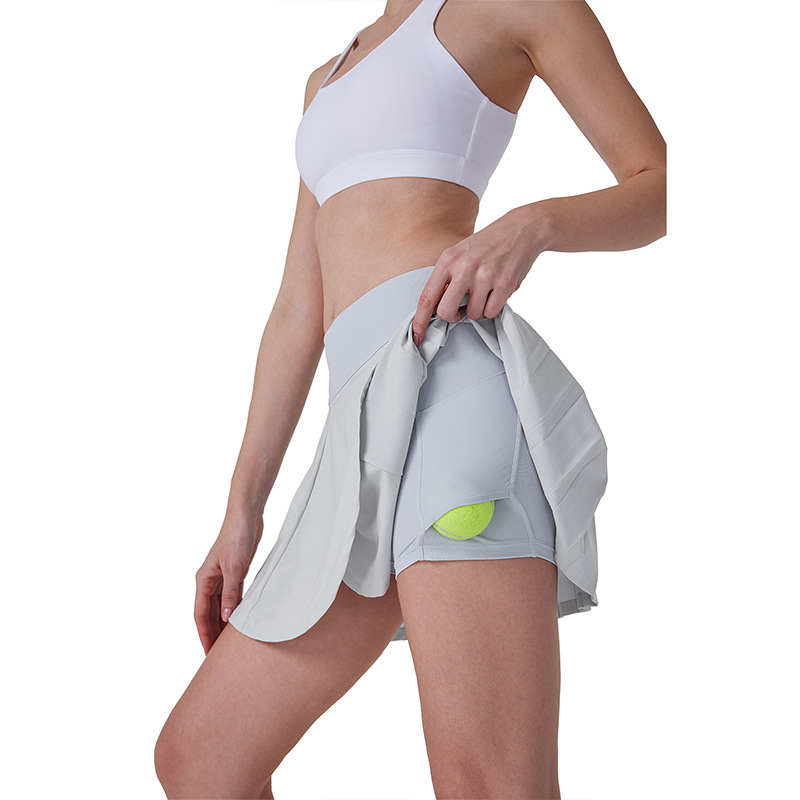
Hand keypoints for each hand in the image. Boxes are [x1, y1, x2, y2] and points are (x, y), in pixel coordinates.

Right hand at [194, 510, 262, 655]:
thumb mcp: (234, 569)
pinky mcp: (235, 573)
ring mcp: (222, 577)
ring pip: (221, 607)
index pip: (200, 614)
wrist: (247, 517)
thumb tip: (227, 619)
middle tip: (218, 656)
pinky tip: (240, 622)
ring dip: (224, 624)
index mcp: (203, 580)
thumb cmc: (236, 538)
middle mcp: (210, 581)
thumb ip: (231, 595)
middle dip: (212, 634)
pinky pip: (232, 598)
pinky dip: (234, 610)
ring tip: (229, 644)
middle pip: (209, 613)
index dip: (204, 634)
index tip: (208, 653)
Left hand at [411, 205, 551, 345]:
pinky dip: (493, 307)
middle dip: (453, 316)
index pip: (427, 297)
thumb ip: (446, 278)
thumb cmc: (487, 244)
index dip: (419, 321)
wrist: (521, 228)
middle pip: (446, 312)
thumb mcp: (459, 254)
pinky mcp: (504, 284)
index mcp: (447, 260)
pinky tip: (496, 292)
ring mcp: (484, 276)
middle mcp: (463, 268)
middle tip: (462, 308)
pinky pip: (491, 312)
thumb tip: (435, 308)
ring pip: (472, 314)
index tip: (416, 336)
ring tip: (485, 291)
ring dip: (478, 309)